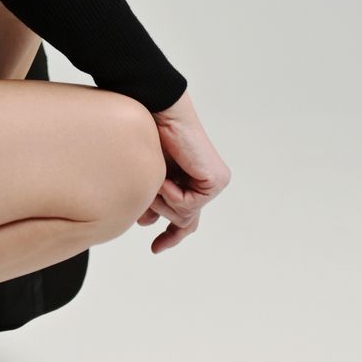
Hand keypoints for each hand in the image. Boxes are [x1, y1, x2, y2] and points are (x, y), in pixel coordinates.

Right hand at [138, 93, 231, 254]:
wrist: (159, 113)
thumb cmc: (150, 135)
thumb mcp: (152, 176)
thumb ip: (155, 199)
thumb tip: (146, 222)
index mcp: (192, 181)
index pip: (187, 217)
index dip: (172, 235)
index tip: (156, 248)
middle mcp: (208, 183)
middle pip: (187, 221)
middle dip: (168, 226)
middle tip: (156, 245)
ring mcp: (214, 183)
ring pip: (184, 215)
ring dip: (162, 200)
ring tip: (157, 178)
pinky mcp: (216, 181)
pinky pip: (188, 204)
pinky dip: (171, 192)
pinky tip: (167, 176)